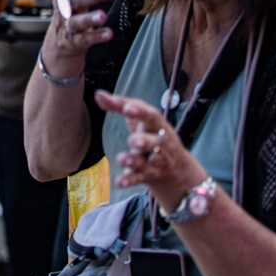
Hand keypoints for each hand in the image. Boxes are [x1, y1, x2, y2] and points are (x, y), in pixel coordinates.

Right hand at [44, 0, 124, 59]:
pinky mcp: (73, 42)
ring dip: (89, 18)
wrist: (60, 40)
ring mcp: (67, 25)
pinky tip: (108, 33)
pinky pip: (83, 40)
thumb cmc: (68, 5)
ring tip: (103, 15)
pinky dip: (95, 37)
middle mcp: (63, 7)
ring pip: (76, 21)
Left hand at [96, 91, 205, 210]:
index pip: (152, 116)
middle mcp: (159, 144)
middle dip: (144, 141)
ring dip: (134, 161)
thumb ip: (121, 105)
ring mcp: (155, 162)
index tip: (127, 109)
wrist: (177, 169)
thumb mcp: (141, 120)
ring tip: (122, 159)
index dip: (140, 112)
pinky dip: (129, 180)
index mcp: (158, 126)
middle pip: (154, 142)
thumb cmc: (152, 135)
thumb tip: (98, 94)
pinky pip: (139, 178)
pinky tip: (119, 181)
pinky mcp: (149, 176)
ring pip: (146, 162)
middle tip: (134, 140)